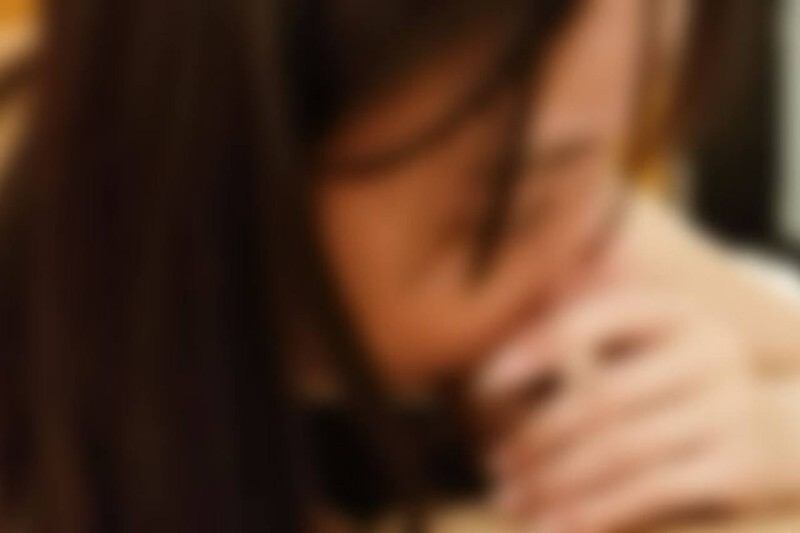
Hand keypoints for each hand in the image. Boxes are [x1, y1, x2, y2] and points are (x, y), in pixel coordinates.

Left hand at [476, 287, 770, 532]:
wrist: (795, 430)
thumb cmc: (697, 382)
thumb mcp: (660, 339)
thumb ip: (598, 318)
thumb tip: (531, 289)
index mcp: (676, 313)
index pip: (591, 321)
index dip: (533, 350)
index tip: (485, 382)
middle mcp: (707, 353)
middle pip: (601, 397)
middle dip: (537, 434)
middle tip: (495, 462)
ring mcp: (728, 410)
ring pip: (619, 450)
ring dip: (555, 480)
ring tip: (510, 497)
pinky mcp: (738, 467)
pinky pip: (649, 492)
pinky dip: (593, 512)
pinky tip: (552, 526)